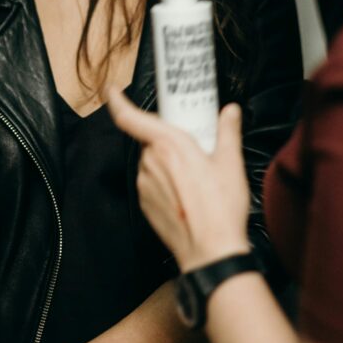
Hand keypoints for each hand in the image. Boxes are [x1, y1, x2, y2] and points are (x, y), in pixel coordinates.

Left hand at [108, 90, 250, 271]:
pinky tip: (186, 195)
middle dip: (166, 140)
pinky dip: (164, 183)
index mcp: (169, 144)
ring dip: (166, 162)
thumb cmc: (221, 207)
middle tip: (191, 148)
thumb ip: (228, 132)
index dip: (117, 101)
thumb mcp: (230, 163)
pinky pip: (150, 183)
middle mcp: (150, 162)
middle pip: (149, 140)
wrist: (211, 252)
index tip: (112, 90)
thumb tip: (230, 111)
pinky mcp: (145, 204)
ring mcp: (144, 185)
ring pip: (151, 162)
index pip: (130, 117)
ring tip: (194, 177)